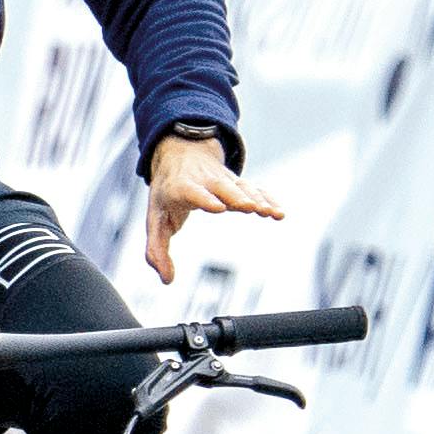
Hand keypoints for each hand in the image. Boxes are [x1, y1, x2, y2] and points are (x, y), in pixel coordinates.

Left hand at [145, 133, 284, 285]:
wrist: (180, 154)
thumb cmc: (167, 193)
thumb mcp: (154, 219)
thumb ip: (156, 250)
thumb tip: (167, 279)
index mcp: (181, 188)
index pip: (192, 192)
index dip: (205, 199)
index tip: (220, 208)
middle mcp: (204, 181)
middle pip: (222, 187)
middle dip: (236, 197)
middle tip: (251, 207)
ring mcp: (223, 180)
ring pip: (241, 188)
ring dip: (258, 199)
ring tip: (272, 213)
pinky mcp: (237, 183)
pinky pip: (255, 189)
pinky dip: (268, 199)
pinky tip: (279, 212)